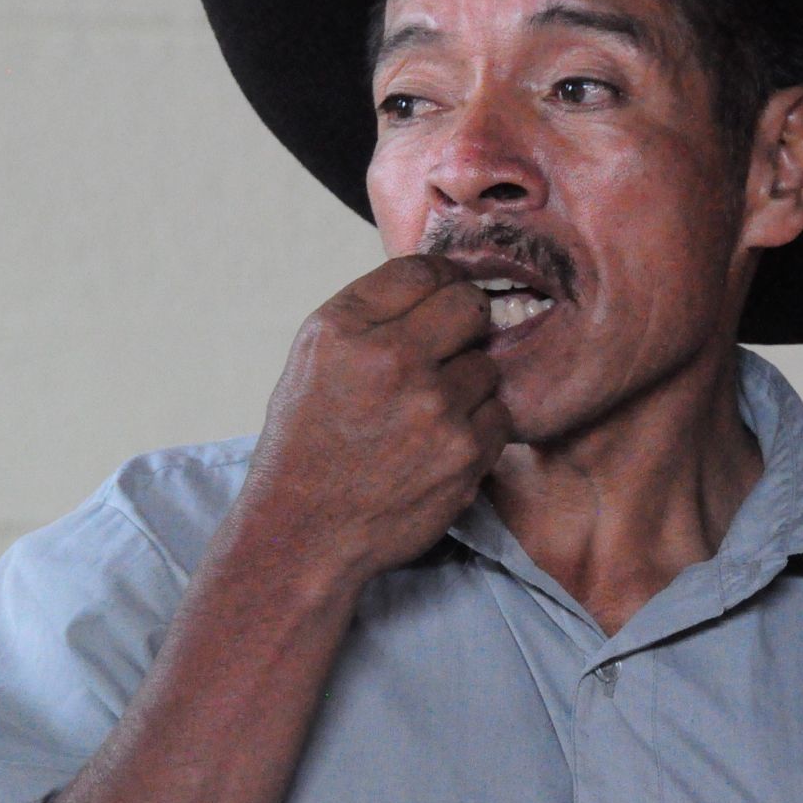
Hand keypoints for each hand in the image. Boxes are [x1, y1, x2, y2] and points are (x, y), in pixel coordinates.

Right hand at [240, 254, 510, 588]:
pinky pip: (498, 415)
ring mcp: (434, 407)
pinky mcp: (465, 452)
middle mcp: (390, 359)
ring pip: (488, 364)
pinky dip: (478, 426)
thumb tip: (442, 280)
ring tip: (430, 410)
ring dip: (469, 382)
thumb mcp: (315, 360)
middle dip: (466, 321)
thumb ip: (372, 314)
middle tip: (452, 345)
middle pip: (469, 304)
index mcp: (344, 328)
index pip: (423, 269)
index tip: (444, 295)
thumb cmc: (309, 442)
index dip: (441, 279)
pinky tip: (441, 443)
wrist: (305, 533)